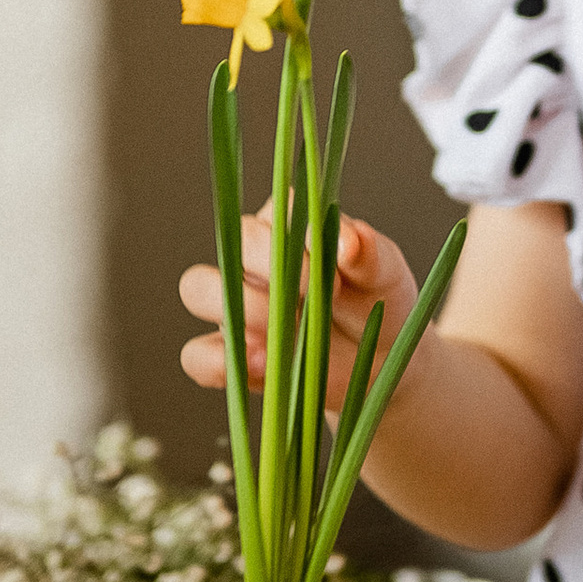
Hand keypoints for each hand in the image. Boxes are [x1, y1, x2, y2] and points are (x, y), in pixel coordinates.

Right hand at [179, 209, 422, 420]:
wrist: (379, 360)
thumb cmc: (377, 303)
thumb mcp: (385, 275)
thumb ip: (370, 253)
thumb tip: (349, 241)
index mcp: (290, 226)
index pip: (275, 212)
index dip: (295, 239)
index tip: (335, 274)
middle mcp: (254, 260)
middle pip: (232, 244)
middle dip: (265, 270)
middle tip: (310, 302)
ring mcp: (235, 305)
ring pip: (199, 288)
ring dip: (236, 309)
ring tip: (278, 336)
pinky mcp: (231, 354)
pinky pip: (196, 354)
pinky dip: (216, 362)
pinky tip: (258, 368)